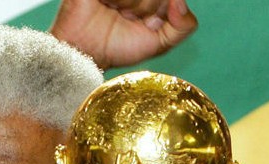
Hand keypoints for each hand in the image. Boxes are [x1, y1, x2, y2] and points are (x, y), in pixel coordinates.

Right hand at [49, 0, 197, 68]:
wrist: (85, 54)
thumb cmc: (118, 47)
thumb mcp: (160, 43)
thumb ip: (183, 26)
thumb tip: (180, 2)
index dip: (162, 9)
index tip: (150, 21)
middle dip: (149, 7)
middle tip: (130, 17)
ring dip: (133, 4)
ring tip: (117, 12)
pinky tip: (107, 3)